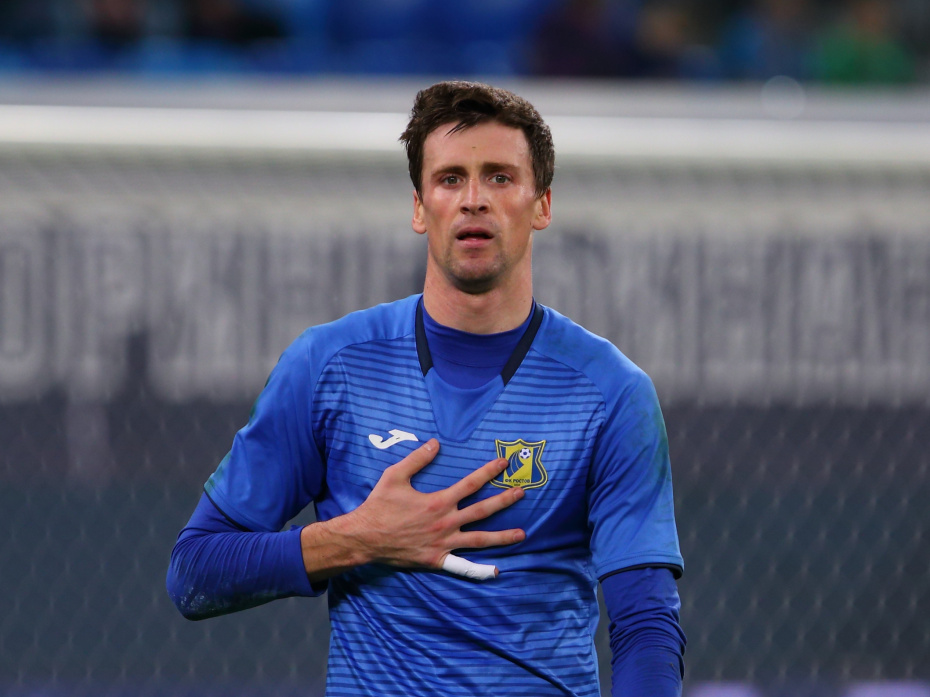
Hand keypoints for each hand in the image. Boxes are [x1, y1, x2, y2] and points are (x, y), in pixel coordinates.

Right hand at [300, 439, 525, 582]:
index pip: (471, 484)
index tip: (504, 464)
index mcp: (439, 502)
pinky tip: (496, 571)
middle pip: (482, 510)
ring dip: (502, 536)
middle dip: (504, 500)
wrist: (365, 537)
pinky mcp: (437, 560)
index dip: (489, 472)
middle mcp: (446, 523)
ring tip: (522, 534)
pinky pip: (462, 566)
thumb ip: (417, 459)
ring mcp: (444, 544)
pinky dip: (480, 570)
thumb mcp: (395, 476)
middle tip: (521, 492)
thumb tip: (435, 443)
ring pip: (479, 540)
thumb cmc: (379, 506)